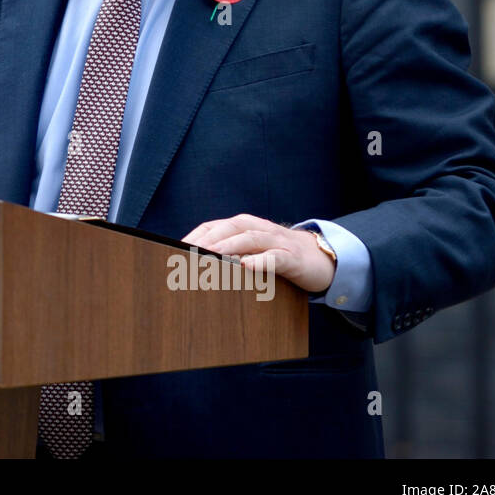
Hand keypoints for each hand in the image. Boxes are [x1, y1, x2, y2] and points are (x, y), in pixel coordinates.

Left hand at [181, 213, 336, 293]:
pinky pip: (275, 257)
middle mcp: (258, 229)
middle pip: (228, 229)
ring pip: (250, 239)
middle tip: (185, 253)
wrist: (322, 259)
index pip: (212, 226)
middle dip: (206, 240)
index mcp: (243, 227)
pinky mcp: (292, 257)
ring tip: (210, 256)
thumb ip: (229, 255)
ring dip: (228, 247)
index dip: (193, 236)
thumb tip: (194, 268)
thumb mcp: (252, 253)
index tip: (172, 249)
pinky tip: (246, 266)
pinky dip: (260, 260)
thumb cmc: (278, 256)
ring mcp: (276, 241)